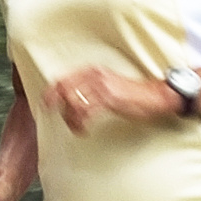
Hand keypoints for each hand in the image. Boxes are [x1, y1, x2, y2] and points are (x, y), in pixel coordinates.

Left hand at [44, 66, 178, 134]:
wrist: (154, 96)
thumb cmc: (131, 95)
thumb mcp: (107, 86)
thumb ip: (90, 89)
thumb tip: (72, 99)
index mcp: (92, 71)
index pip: (63, 79)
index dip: (51, 93)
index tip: (46, 105)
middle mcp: (94, 75)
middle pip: (64, 89)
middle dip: (58, 106)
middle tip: (59, 119)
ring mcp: (101, 86)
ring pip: (73, 102)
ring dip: (71, 119)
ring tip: (77, 127)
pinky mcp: (108, 98)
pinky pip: (85, 111)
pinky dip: (80, 124)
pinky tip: (83, 130)